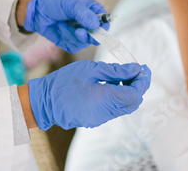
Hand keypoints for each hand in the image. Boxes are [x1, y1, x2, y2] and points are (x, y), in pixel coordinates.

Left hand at [23, 0, 108, 52]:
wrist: (38, 12)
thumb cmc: (55, 3)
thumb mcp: (71, 5)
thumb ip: (84, 14)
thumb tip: (95, 25)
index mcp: (93, 12)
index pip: (105, 23)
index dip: (102, 29)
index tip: (94, 30)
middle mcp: (89, 24)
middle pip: (97, 37)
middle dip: (86, 36)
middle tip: (78, 31)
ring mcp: (81, 34)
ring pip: (84, 43)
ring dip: (71, 35)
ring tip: (62, 25)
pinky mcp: (71, 42)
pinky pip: (74, 47)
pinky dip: (66, 39)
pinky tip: (60, 30)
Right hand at [28, 60, 151, 129]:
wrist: (43, 102)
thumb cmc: (64, 82)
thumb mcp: (90, 69)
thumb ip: (115, 71)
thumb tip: (136, 69)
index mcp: (104, 99)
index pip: (134, 94)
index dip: (142, 81)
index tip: (144, 68)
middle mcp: (105, 113)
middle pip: (133, 102)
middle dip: (139, 86)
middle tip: (138, 70)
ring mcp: (100, 118)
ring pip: (125, 107)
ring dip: (130, 91)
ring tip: (125, 75)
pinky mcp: (96, 119)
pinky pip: (115, 109)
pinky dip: (119, 97)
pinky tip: (113, 84)